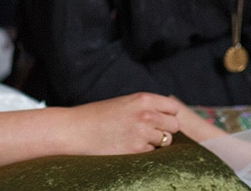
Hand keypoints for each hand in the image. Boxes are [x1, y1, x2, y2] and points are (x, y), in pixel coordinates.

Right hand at [64, 92, 181, 154]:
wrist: (76, 129)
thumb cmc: (98, 115)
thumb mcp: (124, 103)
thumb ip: (146, 107)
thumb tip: (168, 118)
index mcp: (143, 99)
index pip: (174, 108)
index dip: (168, 115)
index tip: (159, 119)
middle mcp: (147, 115)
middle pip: (174, 126)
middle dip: (164, 130)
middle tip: (148, 131)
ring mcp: (143, 133)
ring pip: (166, 141)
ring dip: (155, 142)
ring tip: (135, 138)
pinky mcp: (137, 150)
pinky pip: (152, 153)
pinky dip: (144, 151)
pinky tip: (128, 146)